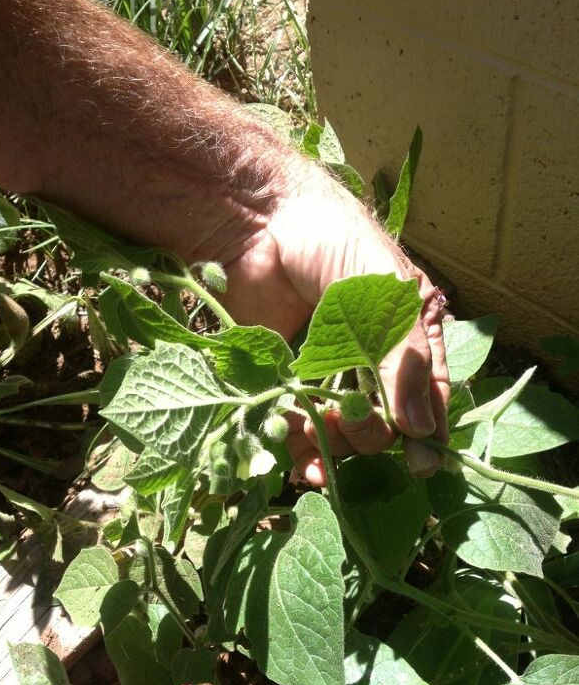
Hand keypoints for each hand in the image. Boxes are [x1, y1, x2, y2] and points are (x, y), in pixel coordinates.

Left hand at [218, 160, 449, 483]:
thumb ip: (404, 356)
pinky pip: (300, 429)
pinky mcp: (285, 380)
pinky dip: (301, 449)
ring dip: (336, 447)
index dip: (427, 432)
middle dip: (370, 432)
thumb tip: (420, 429)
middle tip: (349, 418)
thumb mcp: (383, 288)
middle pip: (385, 424)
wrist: (254, 220)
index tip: (421, 464)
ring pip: (344, 434)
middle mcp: (371, 361)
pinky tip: (297, 461)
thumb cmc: (330, 238)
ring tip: (318, 437)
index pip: (430, 396)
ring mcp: (327, 374)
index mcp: (407, 334)